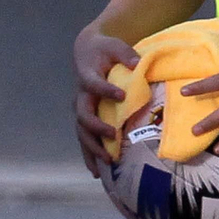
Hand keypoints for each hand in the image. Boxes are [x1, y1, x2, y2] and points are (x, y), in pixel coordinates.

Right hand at [73, 27, 140, 177]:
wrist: (87, 53)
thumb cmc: (105, 50)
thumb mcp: (115, 45)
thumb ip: (126, 54)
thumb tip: (138, 63)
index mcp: (87, 76)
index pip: (93, 84)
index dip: (105, 90)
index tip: (121, 95)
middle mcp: (81, 95)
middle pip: (83, 115)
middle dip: (96, 127)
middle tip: (112, 135)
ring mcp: (82, 109)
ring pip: (82, 132)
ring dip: (92, 148)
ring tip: (107, 160)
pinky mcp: (85, 118)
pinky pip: (85, 139)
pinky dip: (89, 155)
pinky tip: (97, 172)